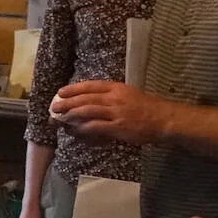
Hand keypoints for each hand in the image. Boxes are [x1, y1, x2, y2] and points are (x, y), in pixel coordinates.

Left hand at [50, 80, 172, 145]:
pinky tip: (74, 131)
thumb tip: (89, 100)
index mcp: (116, 88)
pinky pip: (95, 127)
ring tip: (59, 119)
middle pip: (85, 98)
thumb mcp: (127, 94)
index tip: (61, 92)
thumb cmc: (145, 107)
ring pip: (87, 111)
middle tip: (54, 107)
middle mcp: (114, 98)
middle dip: (67, 103)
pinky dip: (82, 129)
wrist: (162, 119)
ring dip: (70, 116)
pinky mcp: (117, 127)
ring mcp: (115, 112)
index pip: (90, 85)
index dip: (73, 89)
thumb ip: (109, 96)